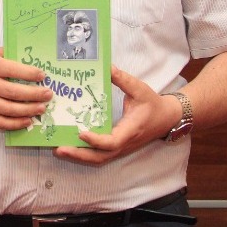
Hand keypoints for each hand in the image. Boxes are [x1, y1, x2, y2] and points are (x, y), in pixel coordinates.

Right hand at [0, 47, 52, 130]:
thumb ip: (11, 53)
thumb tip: (35, 57)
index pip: (12, 70)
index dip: (29, 73)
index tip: (42, 76)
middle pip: (12, 92)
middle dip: (33, 94)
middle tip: (48, 94)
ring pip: (8, 109)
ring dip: (28, 110)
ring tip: (42, 108)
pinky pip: (0, 122)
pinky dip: (15, 124)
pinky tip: (28, 121)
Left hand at [53, 66, 178, 165]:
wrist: (167, 118)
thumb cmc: (153, 104)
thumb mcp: (140, 89)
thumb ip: (122, 79)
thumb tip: (106, 66)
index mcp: (130, 130)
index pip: (112, 141)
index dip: (96, 140)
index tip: (81, 133)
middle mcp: (124, 143)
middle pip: (101, 156)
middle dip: (79, 154)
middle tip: (59, 148)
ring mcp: (121, 148)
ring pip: (99, 159)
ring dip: (79, 157)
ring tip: (59, 150)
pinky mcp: (118, 148)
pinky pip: (101, 155)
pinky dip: (85, 154)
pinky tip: (70, 147)